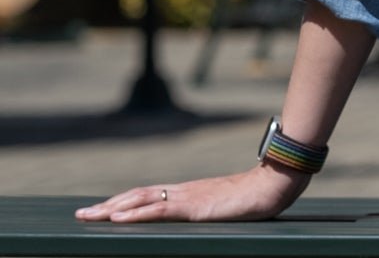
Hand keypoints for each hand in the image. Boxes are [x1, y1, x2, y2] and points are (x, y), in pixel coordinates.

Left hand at [75, 163, 306, 223]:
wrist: (273, 184)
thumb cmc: (254, 197)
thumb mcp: (223, 208)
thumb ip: (206, 211)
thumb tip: (198, 218)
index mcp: (188, 192)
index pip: (148, 195)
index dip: (122, 202)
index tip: (100, 211)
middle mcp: (183, 191)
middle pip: (137, 196)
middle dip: (107, 206)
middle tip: (80, 215)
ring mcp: (188, 197)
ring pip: (142, 200)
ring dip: (112, 209)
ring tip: (89, 217)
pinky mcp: (195, 207)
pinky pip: (160, 210)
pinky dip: (135, 214)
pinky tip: (118, 219)